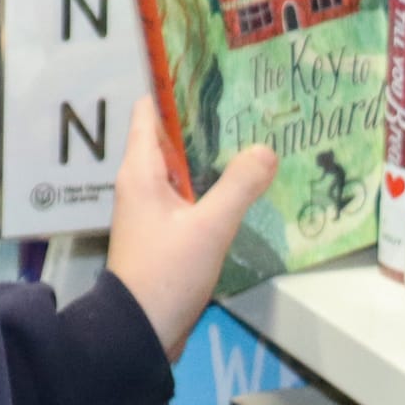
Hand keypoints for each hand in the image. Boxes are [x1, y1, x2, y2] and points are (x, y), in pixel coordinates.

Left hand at [105, 96, 276, 361]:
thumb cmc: (166, 272)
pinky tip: (243, 187)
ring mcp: (151, 206)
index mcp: (139, 169)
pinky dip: (211, 186)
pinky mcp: (164, 230)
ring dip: (211, 156)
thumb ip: (238, 186)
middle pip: (169, 136)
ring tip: (254, 139)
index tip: (212, 75)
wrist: (140, 330)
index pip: (149, 111)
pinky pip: (188, 195)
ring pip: (182, 168)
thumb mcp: (209, 227)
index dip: (175, 89)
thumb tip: (265, 148)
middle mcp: (140, 181)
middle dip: (204, 122)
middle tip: (248, 106)